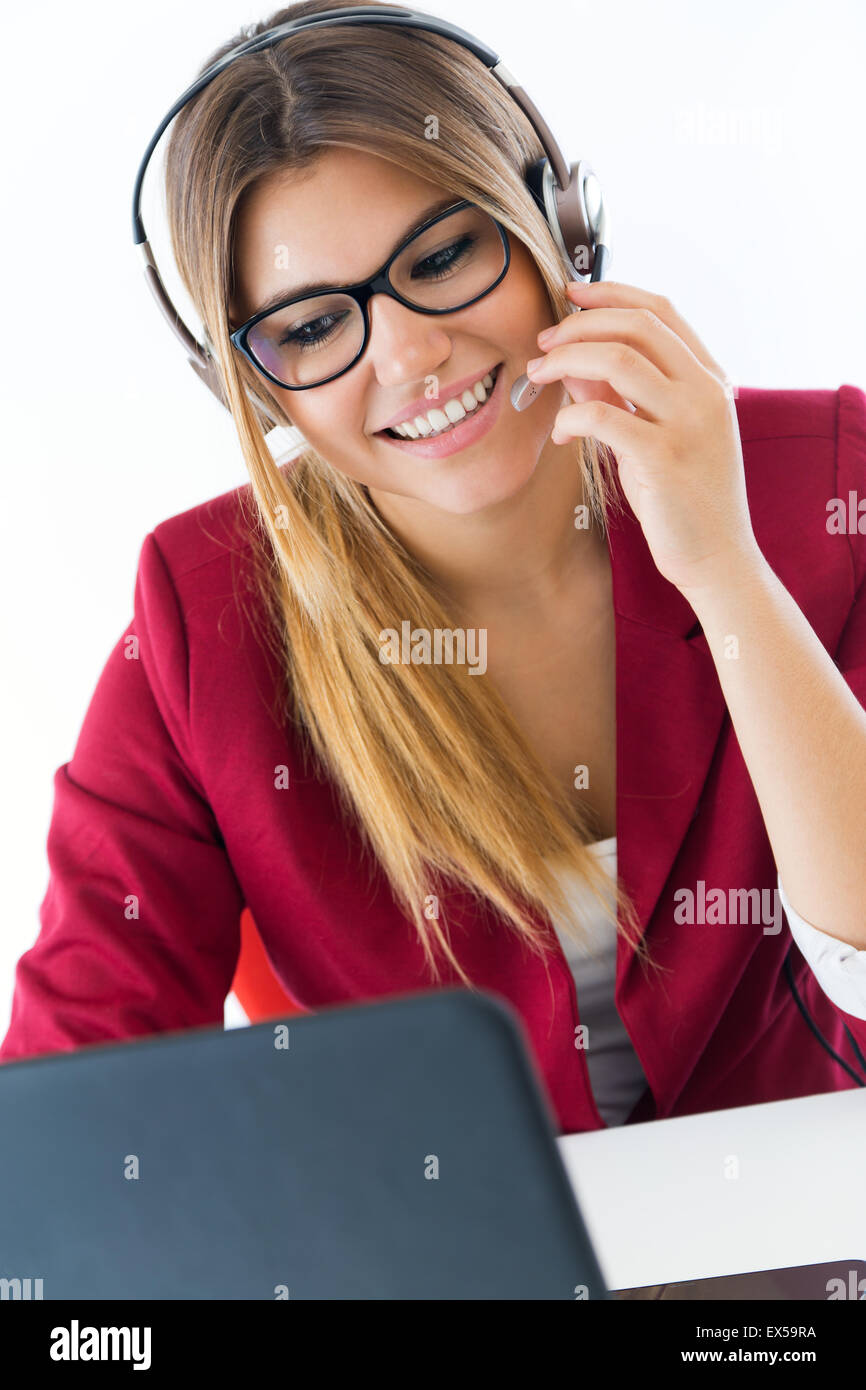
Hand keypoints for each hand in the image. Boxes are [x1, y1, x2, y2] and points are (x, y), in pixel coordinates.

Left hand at [525, 280, 762, 596]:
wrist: (716, 558)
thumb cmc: (683, 499)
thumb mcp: (655, 437)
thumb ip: (622, 397)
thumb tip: (574, 365)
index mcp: (709, 378)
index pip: (659, 311)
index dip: (610, 293)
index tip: (570, 295)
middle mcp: (705, 391)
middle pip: (635, 325)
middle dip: (579, 326)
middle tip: (543, 343)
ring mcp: (688, 422)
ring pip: (617, 360)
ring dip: (566, 360)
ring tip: (539, 376)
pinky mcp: (664, 458)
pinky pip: (602, 415)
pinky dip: (570, 417)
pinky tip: (561, 436)